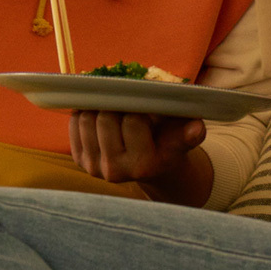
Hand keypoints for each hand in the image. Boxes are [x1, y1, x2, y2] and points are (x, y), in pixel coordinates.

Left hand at [68, 110, 204, 183]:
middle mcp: (116, 171)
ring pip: (86, 119)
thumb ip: (190, 133)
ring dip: (98, 106)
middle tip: (125, 98)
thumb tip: (196, 128)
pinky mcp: (80, 161)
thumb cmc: (168, 143)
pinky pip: (74, 125)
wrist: (152, 167)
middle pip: (105, 118)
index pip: (132, 121)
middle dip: (116, 103)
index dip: (137, 104)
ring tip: (114, 106)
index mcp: (143, 165)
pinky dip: (84, 112)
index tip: (141, 100)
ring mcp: (95, 168)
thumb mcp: (183, 137)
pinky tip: (99, 113)